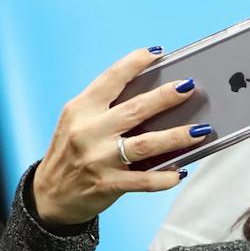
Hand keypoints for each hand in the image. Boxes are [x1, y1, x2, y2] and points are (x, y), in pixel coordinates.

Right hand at [33, 47, 210, 225]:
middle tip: (189, 87)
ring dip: (176, 136)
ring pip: (145, 144)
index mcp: (81, 109)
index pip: (110, 79)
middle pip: (135, 109)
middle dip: (165, 97)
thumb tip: (155, 100)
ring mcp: (97, 159)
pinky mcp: (107, 184)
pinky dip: (165, 177)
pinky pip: (143, 181)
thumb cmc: (71, 155)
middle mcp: (88, 131)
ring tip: (200, 130)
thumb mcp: (78, 124)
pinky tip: (180, 172)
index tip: (157, 53)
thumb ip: (107, 111)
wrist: (49, 196)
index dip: (134, 64)